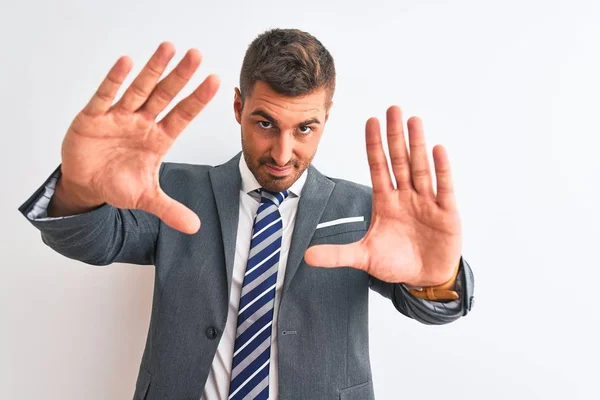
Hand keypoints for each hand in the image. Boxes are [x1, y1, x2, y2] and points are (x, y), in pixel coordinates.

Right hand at [58, 42, 219, 233]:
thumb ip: (170, 210)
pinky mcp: (94, 117)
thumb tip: (195, 228)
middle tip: (197, 55)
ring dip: (152, 69)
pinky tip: (126, 62)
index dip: (197, 100)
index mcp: (158, 139)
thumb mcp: (146, 198)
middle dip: (180, 76)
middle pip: (164, 95)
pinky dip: (115, 80)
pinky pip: (105, 95)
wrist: (86, 185)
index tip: (216, 81)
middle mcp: (142, 123)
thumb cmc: (118, 184)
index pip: (182, 116)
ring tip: (168, 48)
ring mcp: (119, 117)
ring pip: (139, 89)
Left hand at [304, 106, 461, 286]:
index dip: (374, 145)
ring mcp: (427, 202)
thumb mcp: (364, 257)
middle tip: (393, 108)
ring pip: (421, 168)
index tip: (371, 121)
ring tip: (414, 120)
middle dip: (395, 136)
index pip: (378, 167)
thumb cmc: (395, 263)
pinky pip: (443, 188)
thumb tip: (307, 256)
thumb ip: (338, 254)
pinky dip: (441, 170)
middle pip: (399, 160)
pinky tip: (438, 149)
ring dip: (417, 145)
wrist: (424, 278)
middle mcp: (406, 196)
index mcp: (385, 202)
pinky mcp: (446, 213)